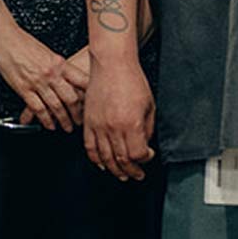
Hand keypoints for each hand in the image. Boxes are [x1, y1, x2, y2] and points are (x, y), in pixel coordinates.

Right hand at [0, 27, 85, 131]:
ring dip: (63, 120)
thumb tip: (68, 76)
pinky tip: (49, 124)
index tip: (95, 102)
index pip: (81, 80)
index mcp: (59, 63)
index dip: (90, 93)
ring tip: (67, 127)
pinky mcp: (24, 89)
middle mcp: (51, 73)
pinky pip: (38, 108)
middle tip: (81, 121)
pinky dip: (45, 119)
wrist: (5, 38)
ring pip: (56, 106)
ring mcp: (38, 82)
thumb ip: (58, 66)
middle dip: (78, 113)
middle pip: (71, 98)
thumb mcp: (48, 52)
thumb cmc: (24, 42)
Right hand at [82, 59, 154, 181]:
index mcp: (131, 124)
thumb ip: (147, 129)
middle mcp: (113, 127)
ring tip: (121, 174)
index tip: (148, 156)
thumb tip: (144, 144)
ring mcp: (98, 125)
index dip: (144, 160)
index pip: (137, 155)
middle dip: (131, 171)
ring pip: (104, 157)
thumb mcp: (149, 106)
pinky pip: (89, 146)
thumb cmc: (132, 80)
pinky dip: (95, 158)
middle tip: (137, 174)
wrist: (112, 64)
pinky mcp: (88, 121)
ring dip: (114, 169)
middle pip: (121, 160)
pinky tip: (102, 162)